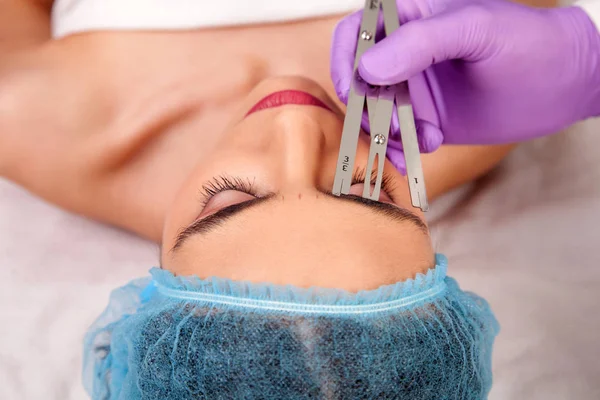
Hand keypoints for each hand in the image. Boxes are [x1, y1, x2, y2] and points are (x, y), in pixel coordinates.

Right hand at [331, 0, 599, 170]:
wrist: (562, 86)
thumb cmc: (528, 42)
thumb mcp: (476, 30)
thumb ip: (421, 42)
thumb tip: (369, 68)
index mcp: (410, 17)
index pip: (356, 33)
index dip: (346, 61)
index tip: (355, 90)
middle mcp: (404, 54)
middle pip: (359, 80)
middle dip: (371, 107)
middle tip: (397, 125)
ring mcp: (412, 89)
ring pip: (374, 114)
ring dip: (388, 132)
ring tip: (424, 137)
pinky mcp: (423, 119)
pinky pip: (395, 137)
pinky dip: (401, 148)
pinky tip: (427, 146)